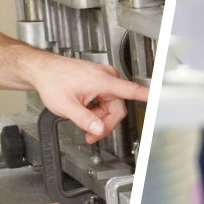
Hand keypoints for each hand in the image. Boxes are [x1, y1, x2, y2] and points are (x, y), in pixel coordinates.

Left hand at [24, 55, 149, 142]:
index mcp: (102, 80)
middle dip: (104, 123)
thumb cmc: (52, 80)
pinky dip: (95, 110)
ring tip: (81, 119)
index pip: (131, 90)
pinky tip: (83, 110)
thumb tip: (99, 129)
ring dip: (98, 117)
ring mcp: (103, 79)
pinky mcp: (99, 82)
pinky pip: (105, 101)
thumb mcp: (66, 106)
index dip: (147, 97)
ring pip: (111, 107)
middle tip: (90, 133)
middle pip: (117, 108)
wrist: (42, 70)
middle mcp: (106, 77)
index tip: (160, 100)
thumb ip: (85, 119)